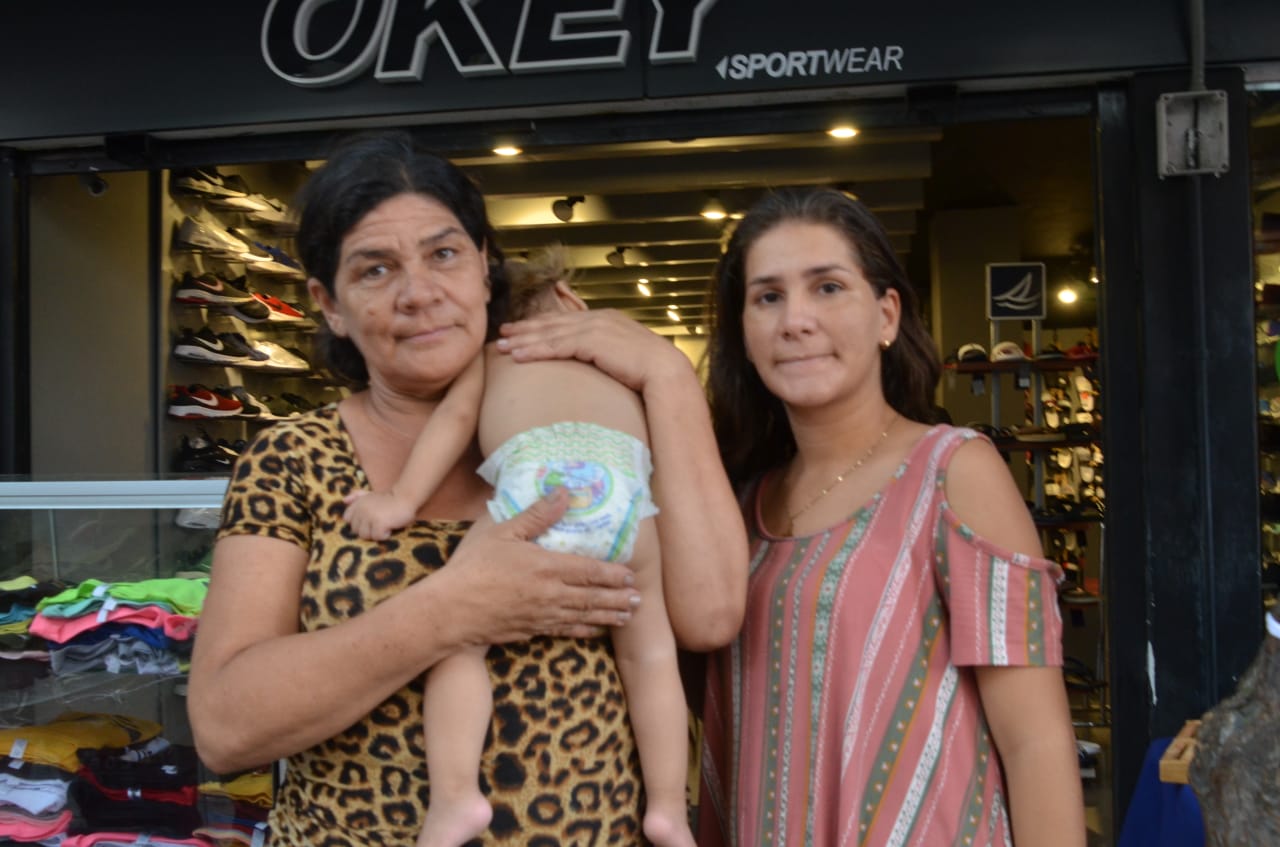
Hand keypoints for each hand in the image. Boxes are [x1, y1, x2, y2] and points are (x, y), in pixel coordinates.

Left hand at [343, 490, 418, 540]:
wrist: (406, 498)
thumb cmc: (390, 498)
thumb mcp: (371, 495)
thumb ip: (357, 496)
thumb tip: (344, 500)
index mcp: (358, 503)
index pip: (347, 518)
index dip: (358, 522)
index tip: (368, 520)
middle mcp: (361, 509)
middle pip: (356, 530)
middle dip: (368, 529)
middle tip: (379, 523)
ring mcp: (369, 516)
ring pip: (365, 536)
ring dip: (376, 534)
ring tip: (384, 525)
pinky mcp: (379, 523)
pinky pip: (377, 537)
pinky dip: (385, 535)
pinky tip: (390, 527)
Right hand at [441, 488, 641, 641]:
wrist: (449, 611)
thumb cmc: (473, 566)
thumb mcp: (502, 531)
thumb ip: (536, 515)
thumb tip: (563, 493)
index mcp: (548, 567)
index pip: (590, 570)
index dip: (613, 574)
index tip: (631, 575)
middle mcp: (552, 594)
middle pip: (593, 597)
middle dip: (619, 598)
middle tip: (639, 600)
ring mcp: (542, 616)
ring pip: (583, 616)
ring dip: (608, 616)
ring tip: (628, 617)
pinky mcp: (531, 630)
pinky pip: (564, 631)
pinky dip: (583, 631)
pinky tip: (594, 632)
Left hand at [495, 309, 687, 392]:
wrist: (666, 372)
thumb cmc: (650, 372)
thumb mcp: (624, 357)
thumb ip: (607, 355)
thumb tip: (595, 369)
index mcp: (606, 319)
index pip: (566, 321)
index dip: (541, 325)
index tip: (521, 330)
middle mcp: (598, 318)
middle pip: (553, 323)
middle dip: (525, 329)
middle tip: (501, 334)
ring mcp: (595, 327)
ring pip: (549, 333)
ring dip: (523, 340)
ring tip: (501, 346)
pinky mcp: (592, 341)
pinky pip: (556, 345)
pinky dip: (534, 350)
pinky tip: (517, 356)